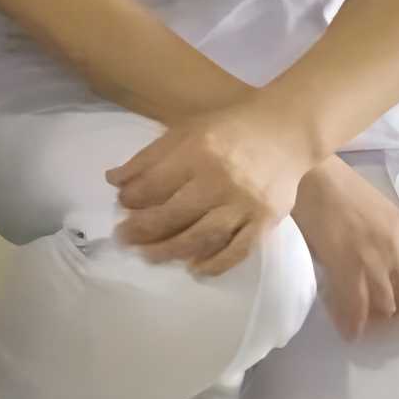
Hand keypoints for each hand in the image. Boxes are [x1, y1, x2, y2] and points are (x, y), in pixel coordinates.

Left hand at [111, 99, 319, 273]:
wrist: (284, 133)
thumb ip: (150, 157)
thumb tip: (113, 180)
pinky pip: (238, 249)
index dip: (132, 198)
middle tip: (123, 238)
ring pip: (202, 236)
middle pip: (175, 214)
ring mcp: (245, 203)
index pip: (155, 183)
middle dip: (144, 229)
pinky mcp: (265, 221)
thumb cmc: (227, 129)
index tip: (121, 205)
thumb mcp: (185, 130)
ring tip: (149, 256)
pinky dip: (216, 263)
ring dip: (171, 250)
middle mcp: (220, 180)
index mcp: (197, 152)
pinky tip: (195, 269)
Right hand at [290, 157, 398, 337]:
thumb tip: (377, 263)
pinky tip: (349, 332)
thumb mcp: (373, 208)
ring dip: (376, 317)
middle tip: (383, 313)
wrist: (307, 169)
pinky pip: (357, 306)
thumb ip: (382, 236)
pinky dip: (354, 324)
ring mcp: (373, 257)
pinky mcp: (346, 263)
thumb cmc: (333, 182)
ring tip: (364, 320)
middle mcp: (396, 247)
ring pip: (387, 305)